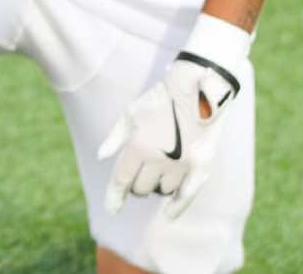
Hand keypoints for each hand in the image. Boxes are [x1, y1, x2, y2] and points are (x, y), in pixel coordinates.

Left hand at [97, 15, 251, 218]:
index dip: (114, 197)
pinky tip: (168, 214)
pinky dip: (176, 207)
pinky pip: (186, 196)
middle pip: (141, 189)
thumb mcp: (131, 113)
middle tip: (139, 171)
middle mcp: (159, 159)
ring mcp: (181, 165)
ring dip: (156, 184)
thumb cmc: (160, 99)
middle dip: (137, 183)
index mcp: (139, 145)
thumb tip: (101, 157)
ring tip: (158, 167)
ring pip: (162, 191)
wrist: (197, 88)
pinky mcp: (200, 166)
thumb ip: (115, 137)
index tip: (112, 208)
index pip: (122, 180)